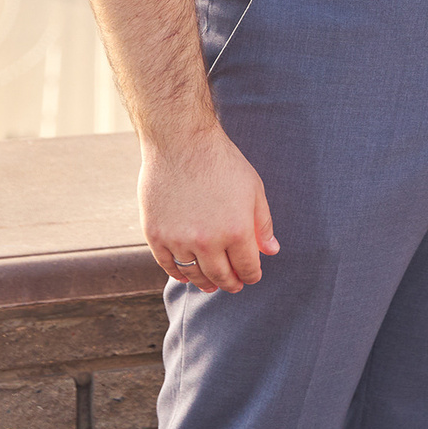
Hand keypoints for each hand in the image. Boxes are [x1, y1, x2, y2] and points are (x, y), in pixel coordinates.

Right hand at [141, 123, 278, 293]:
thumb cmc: (222, 162)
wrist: (181, 142)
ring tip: (210, 285)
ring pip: (193, 275)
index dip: (251, 275)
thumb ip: (262, 224)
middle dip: (231, 283)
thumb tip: (271, 251)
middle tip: (234, 286)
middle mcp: (207, 241)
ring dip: (204, 283)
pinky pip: (168, 265)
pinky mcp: (156, 235)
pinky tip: (185, 274)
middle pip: (221, 276)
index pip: (247, 267)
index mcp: (236, 230)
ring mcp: (178, 240)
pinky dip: (178, 273)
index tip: (251, 276)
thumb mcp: (253, 189)